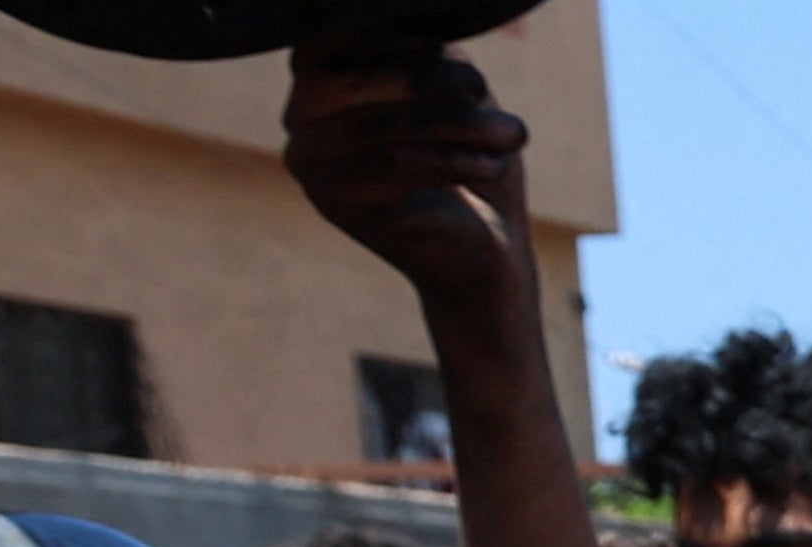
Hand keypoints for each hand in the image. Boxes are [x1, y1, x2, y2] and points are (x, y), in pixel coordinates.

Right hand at [280, 44, 534, 316]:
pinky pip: (395, 167)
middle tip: (482, 88)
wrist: (482, 257)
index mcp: (315, 86)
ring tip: (512, 133)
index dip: (389, 35)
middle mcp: (298, 125)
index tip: (449, 46)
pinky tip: (493, 164)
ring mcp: (313, 169)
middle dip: (427, 77)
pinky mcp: (341, 208)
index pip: (332, 40)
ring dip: (457, 121)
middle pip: (352, 79)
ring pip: (381, 126)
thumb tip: (416, 16)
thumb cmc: (467, 163)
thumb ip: (425, 51)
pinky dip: (454, 160)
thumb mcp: (449, 94)